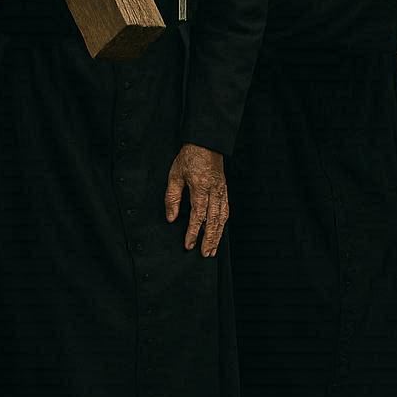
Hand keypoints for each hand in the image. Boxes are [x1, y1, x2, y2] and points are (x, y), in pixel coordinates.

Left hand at [164, 143, 227, 257]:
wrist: (206, 142)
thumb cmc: (189, 157)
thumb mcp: (175, 175)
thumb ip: (172, 197)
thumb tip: (171, 218)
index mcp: (201, 188)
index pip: (198, 215)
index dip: (193, 232)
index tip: (189, 245)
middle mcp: (214, 191)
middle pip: (213, 220)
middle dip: (209, 239)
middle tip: (205, 254)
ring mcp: (222, 191)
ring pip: (222, 217)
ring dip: (218, 234)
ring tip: (213, 248)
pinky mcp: (224, 189)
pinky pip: (226, 209)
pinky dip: (223, 223)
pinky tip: (220, 230)